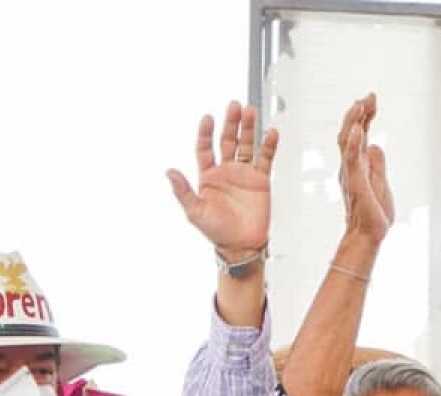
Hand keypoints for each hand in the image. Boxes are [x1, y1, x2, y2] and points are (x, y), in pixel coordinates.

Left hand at [167, 102, 277, 257]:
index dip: (205, 133)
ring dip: (248, 129)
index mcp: (208, 176)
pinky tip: (271, 134)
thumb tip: (169, 172)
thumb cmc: (217, 231)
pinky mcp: (261, 181)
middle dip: (230, 123)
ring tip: (250, 112)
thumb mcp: (194, 211)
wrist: (241, 245)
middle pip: (228, 140)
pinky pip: (265, 160)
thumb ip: (183, 190)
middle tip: (234, 106)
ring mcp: (244, 174)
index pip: (205, 148)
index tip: (207, 119)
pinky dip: (269, 146)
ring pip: (246, 145)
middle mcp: (226, 171)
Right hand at [336, 94, 392, 244]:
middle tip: (368, 96)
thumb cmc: (374, 213)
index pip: (359, 135)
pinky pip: (352, 160)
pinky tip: (359, 129)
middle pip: (351, 133)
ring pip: (348, 142)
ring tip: (360, 104)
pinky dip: (354, 143)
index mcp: (357, 165)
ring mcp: (351, 174)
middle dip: (359, 113)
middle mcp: (350, 166)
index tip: (371, 100)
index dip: (364, 116)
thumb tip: (375, 145)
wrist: (370, 234)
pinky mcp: (355, 183)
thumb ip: (377, 164)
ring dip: (354, 122)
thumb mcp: (381, 183)